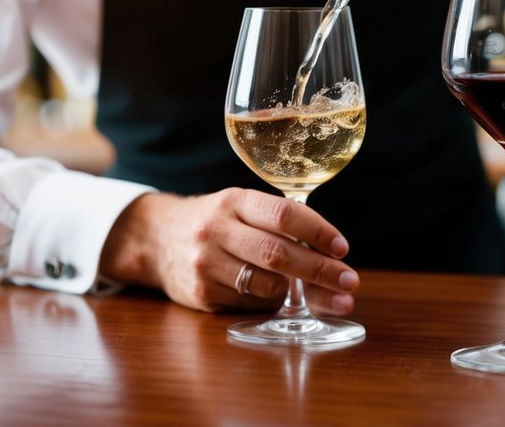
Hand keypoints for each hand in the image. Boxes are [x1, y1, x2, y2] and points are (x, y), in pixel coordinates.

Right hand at [99, 190, 359, 314]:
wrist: (155, 239)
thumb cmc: (214, 222)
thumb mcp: (239, 206)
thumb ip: (277, 220)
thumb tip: (330, 251)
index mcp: (234, 201)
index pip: (284, 213)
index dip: (319, 231)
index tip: (342, 248)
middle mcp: (218, 229)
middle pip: (279, 253)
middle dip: (320, 270)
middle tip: (349, 282)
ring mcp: (206, 263)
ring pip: (267, 283)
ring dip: (297, 290)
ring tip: (316, 292)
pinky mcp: (201, 293)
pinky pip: (250, 303)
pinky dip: (270, 300)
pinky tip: (274, 295)